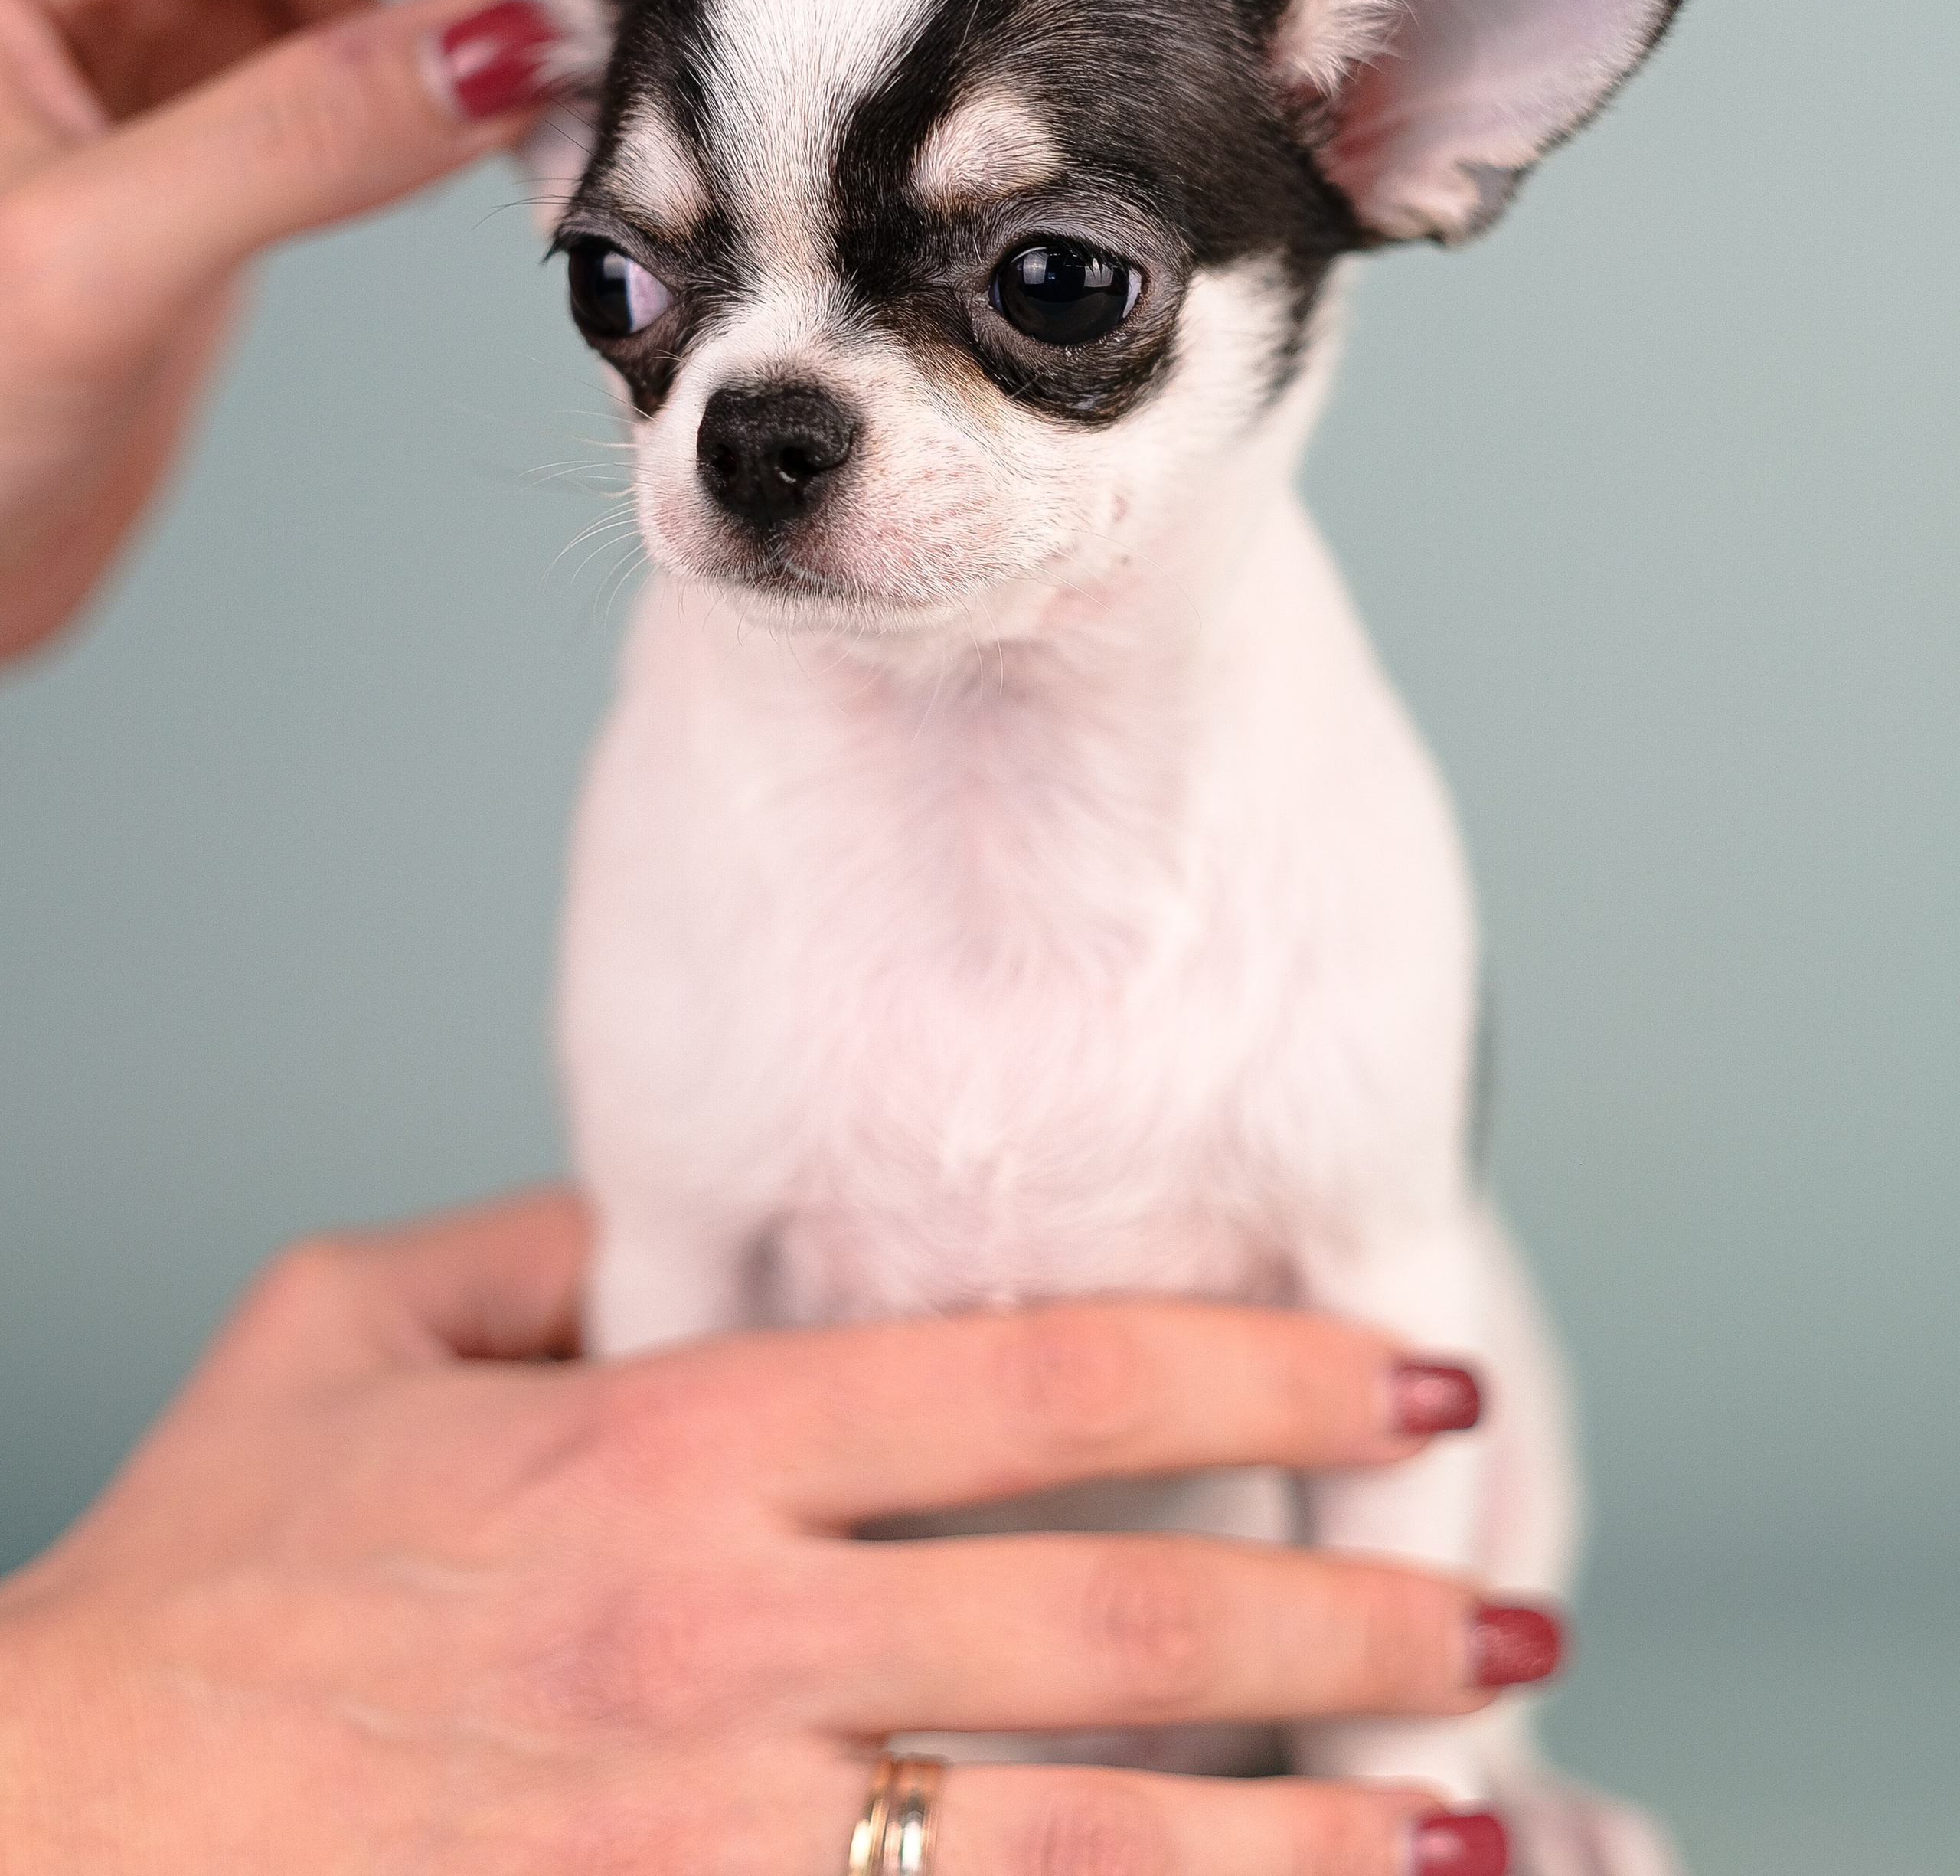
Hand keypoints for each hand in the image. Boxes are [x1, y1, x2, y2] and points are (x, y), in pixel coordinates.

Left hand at [0, 0, 590, 656]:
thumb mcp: (95, 261)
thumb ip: (298, 136)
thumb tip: (501, 45)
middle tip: (613, 34)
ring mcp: (124, 29)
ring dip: (465, 28)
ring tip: (584, 91)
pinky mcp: (184, 121)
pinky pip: (337, 68)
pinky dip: (432, 100)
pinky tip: (517, 136)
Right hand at [0, 1190, 1537, 1872]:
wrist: (46, 1834)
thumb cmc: (196, 1588)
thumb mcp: (343, 1333)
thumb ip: (542, 1249)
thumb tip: (683, 1208)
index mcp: (666, 1445)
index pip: (1037, 1381)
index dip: (1255, 1362)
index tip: (1409, 1367)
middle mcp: (724, 1638)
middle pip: (1113, 1622)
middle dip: (1344, 1623)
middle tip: (1505, 1624)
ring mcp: (711, 1835)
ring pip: (1080, 1842)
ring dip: (1298, 1845)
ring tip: (1466, 1835)